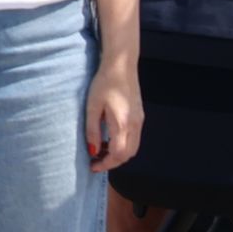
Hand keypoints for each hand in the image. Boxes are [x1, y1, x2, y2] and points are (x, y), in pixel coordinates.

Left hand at [83, 49, 143, 172]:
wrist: (121, 65)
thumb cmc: (104, 83)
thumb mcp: (92, 106)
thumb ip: (92, 130)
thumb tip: (92, 150)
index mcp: (123, 123)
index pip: (118, 154)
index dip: (106, 164)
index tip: (93, 166)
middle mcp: (135, 125)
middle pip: (128, 154)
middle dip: (113, 162)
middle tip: (96, 161)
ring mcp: (140, 121)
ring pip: (133, 148)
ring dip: (119, 154)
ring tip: (102, 151)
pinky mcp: (140, 116)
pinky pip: (134, 138)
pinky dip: (124, 145)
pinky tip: (110, 140)